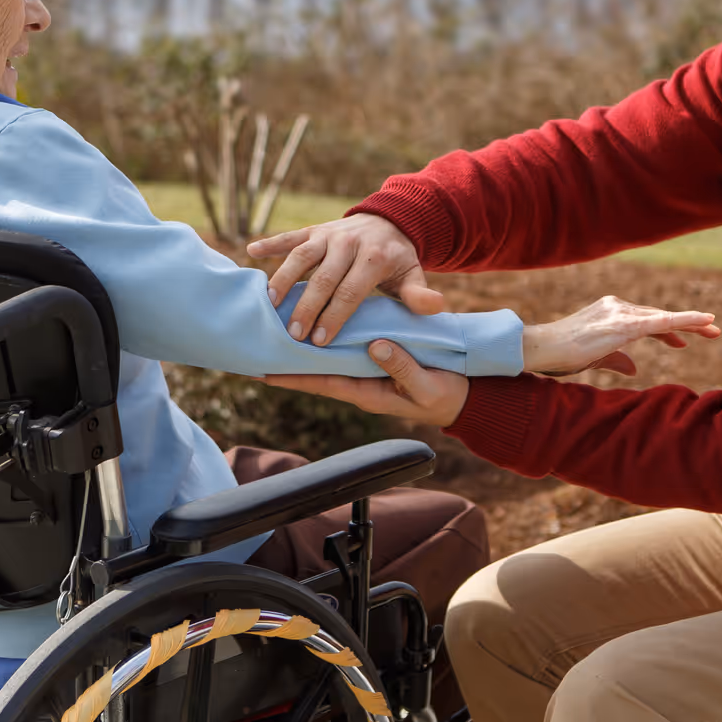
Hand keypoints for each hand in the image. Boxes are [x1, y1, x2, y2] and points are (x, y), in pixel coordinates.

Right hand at [246, 214, 443, 345]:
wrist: (392, 220)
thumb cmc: (398, 260)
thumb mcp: (413, 276)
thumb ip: (419, 295)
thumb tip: (436, 306)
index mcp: (373, 258)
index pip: (350, 291)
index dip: (334, 316)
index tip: (319, 341)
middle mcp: (347, 243)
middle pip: (322, 278)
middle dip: (306, 307)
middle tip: (292, 335)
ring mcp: (328, 234)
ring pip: (300, 256)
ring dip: (283, 280)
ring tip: (268, 305)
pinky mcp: (314, 229)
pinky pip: (290, 236)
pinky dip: (271, 243)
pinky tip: (251, 251)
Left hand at [264, 340, 469, 428]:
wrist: (463, 395)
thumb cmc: (445, 394)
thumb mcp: (427, 386)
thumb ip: (404, 369)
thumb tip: (377, 346)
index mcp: (368, 393)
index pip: (324, 384)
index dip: (295, 378)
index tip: (265, 373)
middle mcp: (360, 383)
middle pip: (317, 374)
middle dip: (289, 364)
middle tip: (258, 351)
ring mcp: (367, 373)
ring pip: (328, 361)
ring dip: (303, 350)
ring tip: (277, 335)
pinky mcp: (376, 360)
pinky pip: (344, 351)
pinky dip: (326, 339)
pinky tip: (312, 327)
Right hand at [521, 296, 720, 376]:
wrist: (542, 348)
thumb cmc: (561, 355)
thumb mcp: (595, 357)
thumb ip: (617, 358)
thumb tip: (634, 367)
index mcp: (610, 313)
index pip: (647, 320)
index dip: (669, 330)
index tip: (685, 340)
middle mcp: (617, 307)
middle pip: (659, 316)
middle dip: (686, 325)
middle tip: (712, 331)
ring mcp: (621, 312)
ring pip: (663, 318)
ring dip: (691, 324)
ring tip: (714, 330)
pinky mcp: (625, 324)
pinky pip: (663, 321)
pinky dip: (686, 320)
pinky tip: (705, 322)